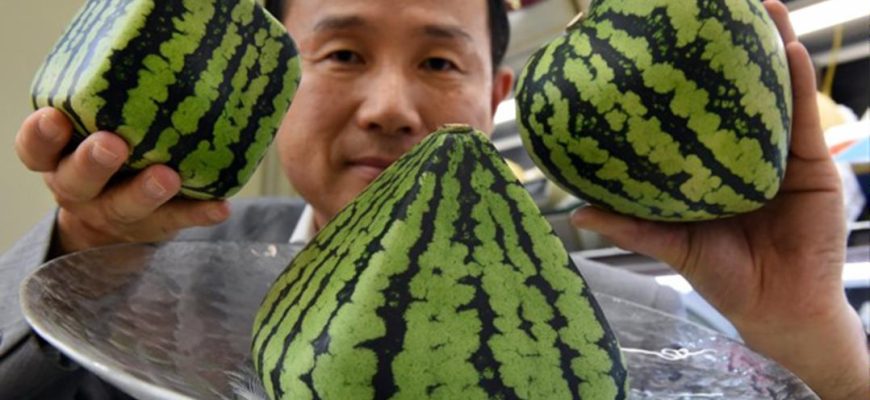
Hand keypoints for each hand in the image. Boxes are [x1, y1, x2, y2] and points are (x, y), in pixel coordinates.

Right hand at [15, 108, 229, 255]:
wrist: (112, 225)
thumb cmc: (105, 158)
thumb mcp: (91, 131)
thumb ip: (107, 105)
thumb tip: (159, 52)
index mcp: (58, 160)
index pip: (36, 150)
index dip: (42, 136)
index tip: (55, 118)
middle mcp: (80, 189)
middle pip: (78, 180)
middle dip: (94, 162)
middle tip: (114, 145)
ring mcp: (116, 213)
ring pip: (126, 206)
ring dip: (147, 191)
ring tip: (168, 177)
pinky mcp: (154, 227)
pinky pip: (177, 221)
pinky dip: (198, 213)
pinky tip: (219, 205)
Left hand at [570, 1, 867, 397]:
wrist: (778, 309)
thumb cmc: (722, 278)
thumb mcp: (671, 245)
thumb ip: (631, 227)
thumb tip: (576, 211)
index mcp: (705, 168)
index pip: (689, 117)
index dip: (675, 82)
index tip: (654, 45)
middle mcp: (739, 154)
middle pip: (733, 95)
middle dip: (724, 52)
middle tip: (709, 9)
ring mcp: (775, 155)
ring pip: (772, 95)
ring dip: (768, 48)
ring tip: (757, 7)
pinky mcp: (809, 164)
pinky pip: (801, 118)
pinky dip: (795, 84)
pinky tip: (786, 48)